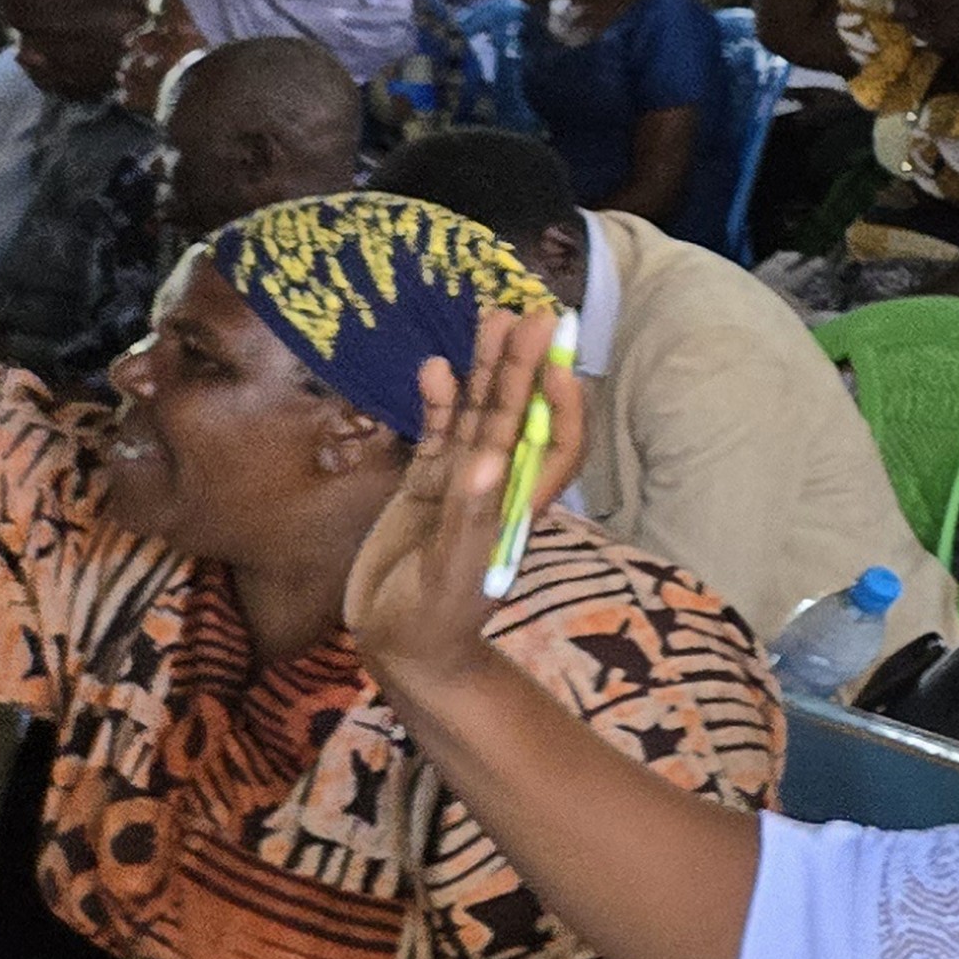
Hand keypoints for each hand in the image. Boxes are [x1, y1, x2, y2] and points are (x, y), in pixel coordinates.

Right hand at [343, 308, 585, 692]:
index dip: (562, 406)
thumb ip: (468, 519)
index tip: (558, 364)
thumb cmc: (433, 621)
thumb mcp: (452, 574)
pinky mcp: (423, 487)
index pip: (557, 444)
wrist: (396, 647)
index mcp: (518, 504)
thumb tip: (488, 462)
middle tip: (530, 311)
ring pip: (478, 415)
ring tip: (491, 318)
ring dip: (485, 371)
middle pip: (517, 415)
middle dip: (524, 367)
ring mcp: (459, 482)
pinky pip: (436, 434)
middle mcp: (495, 484)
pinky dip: (438, 403)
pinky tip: (434, 367)